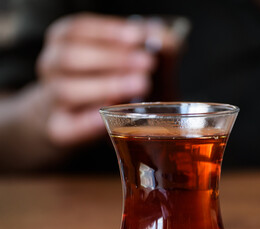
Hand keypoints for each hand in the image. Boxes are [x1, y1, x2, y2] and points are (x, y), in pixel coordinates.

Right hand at [36, 13, 156, 145]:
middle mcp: (51, 67)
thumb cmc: (106, 80)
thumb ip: (146, 49)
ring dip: (106, 86)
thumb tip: (170, 41)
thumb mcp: (126, 60)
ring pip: (67, 91)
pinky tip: (111, 116)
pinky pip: (67, 127)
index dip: (107, 32)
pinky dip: (89, 122)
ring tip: (140, 85)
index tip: (137, 37)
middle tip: (147, 63)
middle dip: (112, 59)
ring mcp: (51, 100)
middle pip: (70, 57)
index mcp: (62, 42)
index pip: (77, 29)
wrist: (74, 114)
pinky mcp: (59, 129)